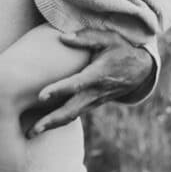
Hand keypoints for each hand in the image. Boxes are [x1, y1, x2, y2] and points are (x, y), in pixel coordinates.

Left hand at [27, 28, 155, 133]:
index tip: (41, 96)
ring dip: (51, 125)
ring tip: (30, 134)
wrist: (140, 70)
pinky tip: (42, 126)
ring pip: (71, 116)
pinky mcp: (91, 104)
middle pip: (71, 110)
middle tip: (31, 131)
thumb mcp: (109, 38)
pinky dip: (58, 122)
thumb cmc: (121, 50)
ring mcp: (94, 101)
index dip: (59, 90)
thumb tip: (62, 37)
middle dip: (50, 121)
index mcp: (98, 74)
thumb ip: (86, 37)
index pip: (77, 84)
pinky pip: (74, 114)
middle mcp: (95, 92)